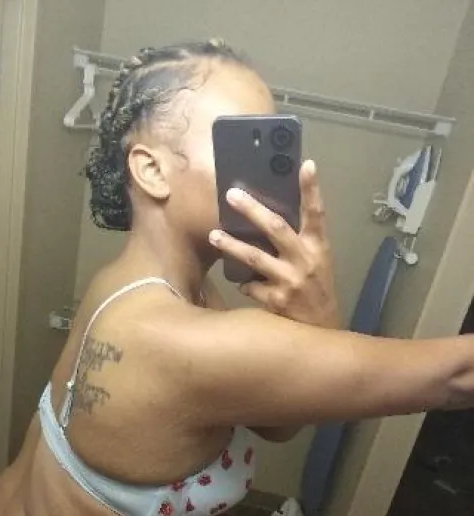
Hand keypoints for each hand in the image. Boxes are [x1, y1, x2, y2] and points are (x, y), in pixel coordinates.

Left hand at [208, 160, 339, 329]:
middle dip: (252, 210)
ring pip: (254, 258)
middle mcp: (305, 260)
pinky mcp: (276, 301)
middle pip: (276, 228)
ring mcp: (290, 281)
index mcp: (318, 247)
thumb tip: (266, 220)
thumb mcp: (317, 262)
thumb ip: (298, 243)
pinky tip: (244, 284)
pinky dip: (245, 284)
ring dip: (231, 245)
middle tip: (232, 194)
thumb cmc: (317, 290)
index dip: (311, 189)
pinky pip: (250, 286)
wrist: (322, 330)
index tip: (306, 164)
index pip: (316, 213)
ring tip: (214, 235)